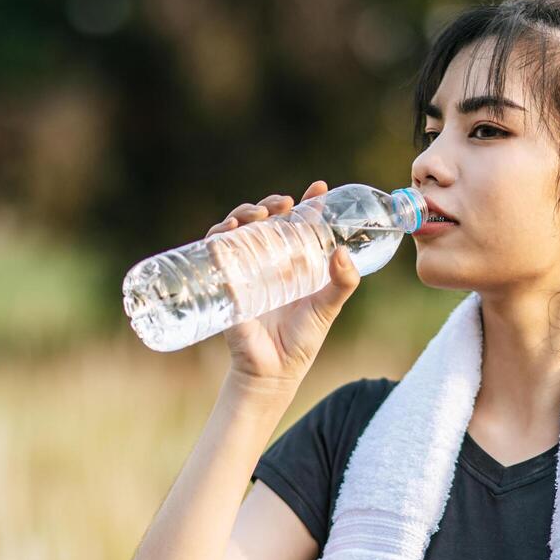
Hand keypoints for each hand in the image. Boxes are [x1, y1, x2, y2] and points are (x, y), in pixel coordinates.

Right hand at [211, 181, 360, 388]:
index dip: (309, 203)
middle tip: (283, 203)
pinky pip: (216, 253)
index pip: (300, 224)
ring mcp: (245, 271)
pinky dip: (218, 237)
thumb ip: (342, 282)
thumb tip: (343, 252)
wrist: (273, 371)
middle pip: (265, 220)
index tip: (318, 188)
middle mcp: (269, 262)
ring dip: (243, 213)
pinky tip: (228, 231)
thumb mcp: (328, 307)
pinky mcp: (226, 284)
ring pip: (239, 230)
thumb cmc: (301, 340)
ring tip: (258, 214)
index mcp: (295, 262)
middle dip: (271, 203)